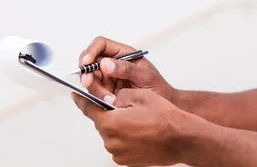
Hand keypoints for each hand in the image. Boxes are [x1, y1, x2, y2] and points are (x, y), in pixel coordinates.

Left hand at [72, 89, 196, 165]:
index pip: (89, 109)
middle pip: (102, 122)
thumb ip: (121, 95)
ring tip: (140, 121)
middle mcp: (111, 141)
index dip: (81, 101)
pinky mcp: (126, 160)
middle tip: (128, 108)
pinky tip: (141, 132)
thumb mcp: (140, 95)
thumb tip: (115, 99)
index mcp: (111, 123)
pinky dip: (126, 137)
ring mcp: (118, 153)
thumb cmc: (165, 118)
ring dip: (120, 126)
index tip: (75, 96)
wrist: (181, 139)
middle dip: (110, 113)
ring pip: (112, 134)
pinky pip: (120, 145)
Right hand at [78, 36, 175, 104]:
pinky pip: (95, 92)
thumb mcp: (145, 75)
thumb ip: (126, 68)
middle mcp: (112, 63)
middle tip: (89, 83)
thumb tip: (105, 63)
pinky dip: (99, 98)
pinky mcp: (106, 91)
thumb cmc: (157, 86)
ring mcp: (108, 77)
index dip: (90, 51)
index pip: (100, 44)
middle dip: (87, 73)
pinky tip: (111, 102)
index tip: (86, 62)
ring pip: (91, 79)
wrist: (163, 103)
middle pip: (90, 62)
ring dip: (95, 89)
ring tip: (110, 99)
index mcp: (122, 53)